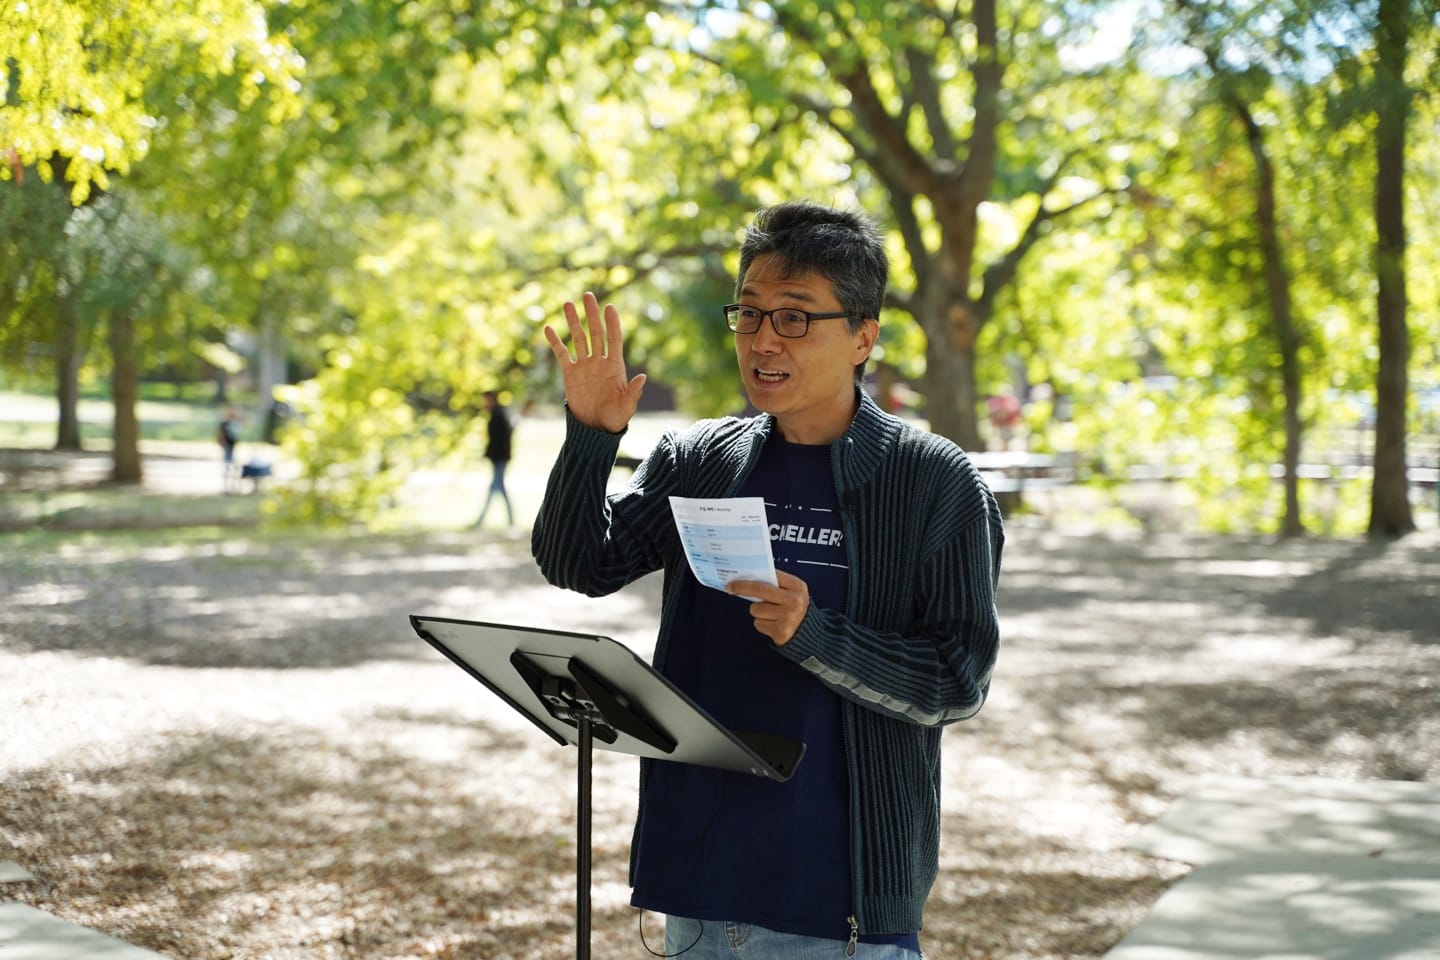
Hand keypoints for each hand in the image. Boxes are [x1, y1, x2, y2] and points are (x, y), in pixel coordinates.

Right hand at [544, 291, 646, 433]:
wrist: (595, 428)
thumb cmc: (615, 419)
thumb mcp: (626, 407)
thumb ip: (633, 392)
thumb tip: (643, 377)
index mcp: (615, 366)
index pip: (614, 339)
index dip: (612, 323)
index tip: (609, 307)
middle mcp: (599, 361)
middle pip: (595, 332)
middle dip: (592, 314)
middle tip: (588, 295)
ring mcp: (584, 365)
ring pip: (578, 338)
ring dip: (573, 321)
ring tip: (567, 303)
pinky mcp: (570, 373)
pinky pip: (562, 354)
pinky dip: (555, 341)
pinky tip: (548, 328)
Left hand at [726, 570, 809, 645]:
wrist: (808, 633)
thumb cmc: (794, 608)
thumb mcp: (792, 592)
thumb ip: (775, 584)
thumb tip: (748, 578)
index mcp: (798, 586)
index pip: (769, 576)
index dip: (750, 577)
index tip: (735, 578)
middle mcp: (795, 601)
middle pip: (760, 590)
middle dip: (741, 588)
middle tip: (730, 588)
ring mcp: (788, 617)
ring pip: (756, 609)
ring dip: (758, 612)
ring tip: (770, 614)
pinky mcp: (781, 631)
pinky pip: (758, 623)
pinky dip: (762, 624)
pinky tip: (772, 624)